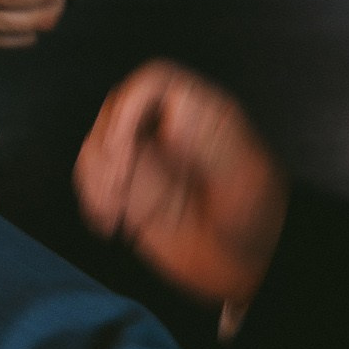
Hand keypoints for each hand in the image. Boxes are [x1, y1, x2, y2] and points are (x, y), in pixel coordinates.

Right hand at [75, 60, 286, 308]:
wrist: (248, 265)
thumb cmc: (257, 220)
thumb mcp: (244, 176)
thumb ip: (208, 144)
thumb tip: (170, 123)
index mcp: (201, 115)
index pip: (153, 83)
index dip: (129, 106)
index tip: (123, 146)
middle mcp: (169, 130)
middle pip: (115, 112)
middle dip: (108, 151)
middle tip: (118, 188)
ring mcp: (148, 159)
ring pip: (98, 146)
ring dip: (95, 178)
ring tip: (112, 212)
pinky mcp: (132, 188)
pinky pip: (94, 179)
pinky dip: (92, 199)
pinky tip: (108, 224)